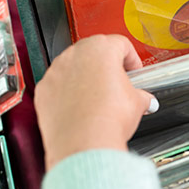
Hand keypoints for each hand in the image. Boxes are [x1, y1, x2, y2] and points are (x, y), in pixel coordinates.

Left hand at [34, 34, 158, 170]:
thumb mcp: (137, 102)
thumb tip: (144, 100)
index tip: (134, 71)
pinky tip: (80, 108)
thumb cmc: (108, 119)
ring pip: (74, 67)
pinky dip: (67, 92)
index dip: (132, 59)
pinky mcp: (44, 90)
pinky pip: (58, 85)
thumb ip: (141, 95)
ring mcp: (56, 71)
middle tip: (117, 82)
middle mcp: (75, 55)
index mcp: (101, 49)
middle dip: (107, 66)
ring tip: (98, 98)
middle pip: (94, 51)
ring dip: (85, 77)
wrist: (83, 145)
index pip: (121, 44)